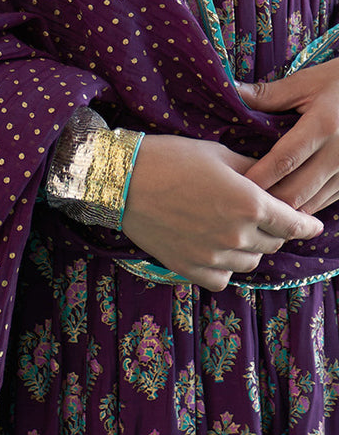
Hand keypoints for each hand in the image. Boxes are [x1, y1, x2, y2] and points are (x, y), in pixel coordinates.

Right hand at [121, 135, 321, 291]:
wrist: (121, 181)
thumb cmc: (170, 158)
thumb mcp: (218, 154)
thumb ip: (252, 171)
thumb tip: (273, 178)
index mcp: (249, 203)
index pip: (293, 223)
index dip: (307, 224)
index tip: (313, 225)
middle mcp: (236, 234)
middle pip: (273, 243)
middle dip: (272, 230)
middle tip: (256, 217)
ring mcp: (213, 255)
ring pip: (250, 263)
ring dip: (249, 249)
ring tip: (231, 232)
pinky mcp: (190, 268)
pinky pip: (223, 279)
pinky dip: (224, 269)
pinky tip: (214, 251)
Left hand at [239, 60, 338, 212]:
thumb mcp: (307, 82)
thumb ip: (270, 94)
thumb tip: (233, 91)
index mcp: (323, 126)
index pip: (284, 161)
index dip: (259, 176)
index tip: (236, 184)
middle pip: (297, 191)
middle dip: (268, 199)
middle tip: (242, 198)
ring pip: (312, 203)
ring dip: (286, 206)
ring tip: (260, 203)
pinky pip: (326, 201)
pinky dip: (305, 204)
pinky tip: (286, 200)